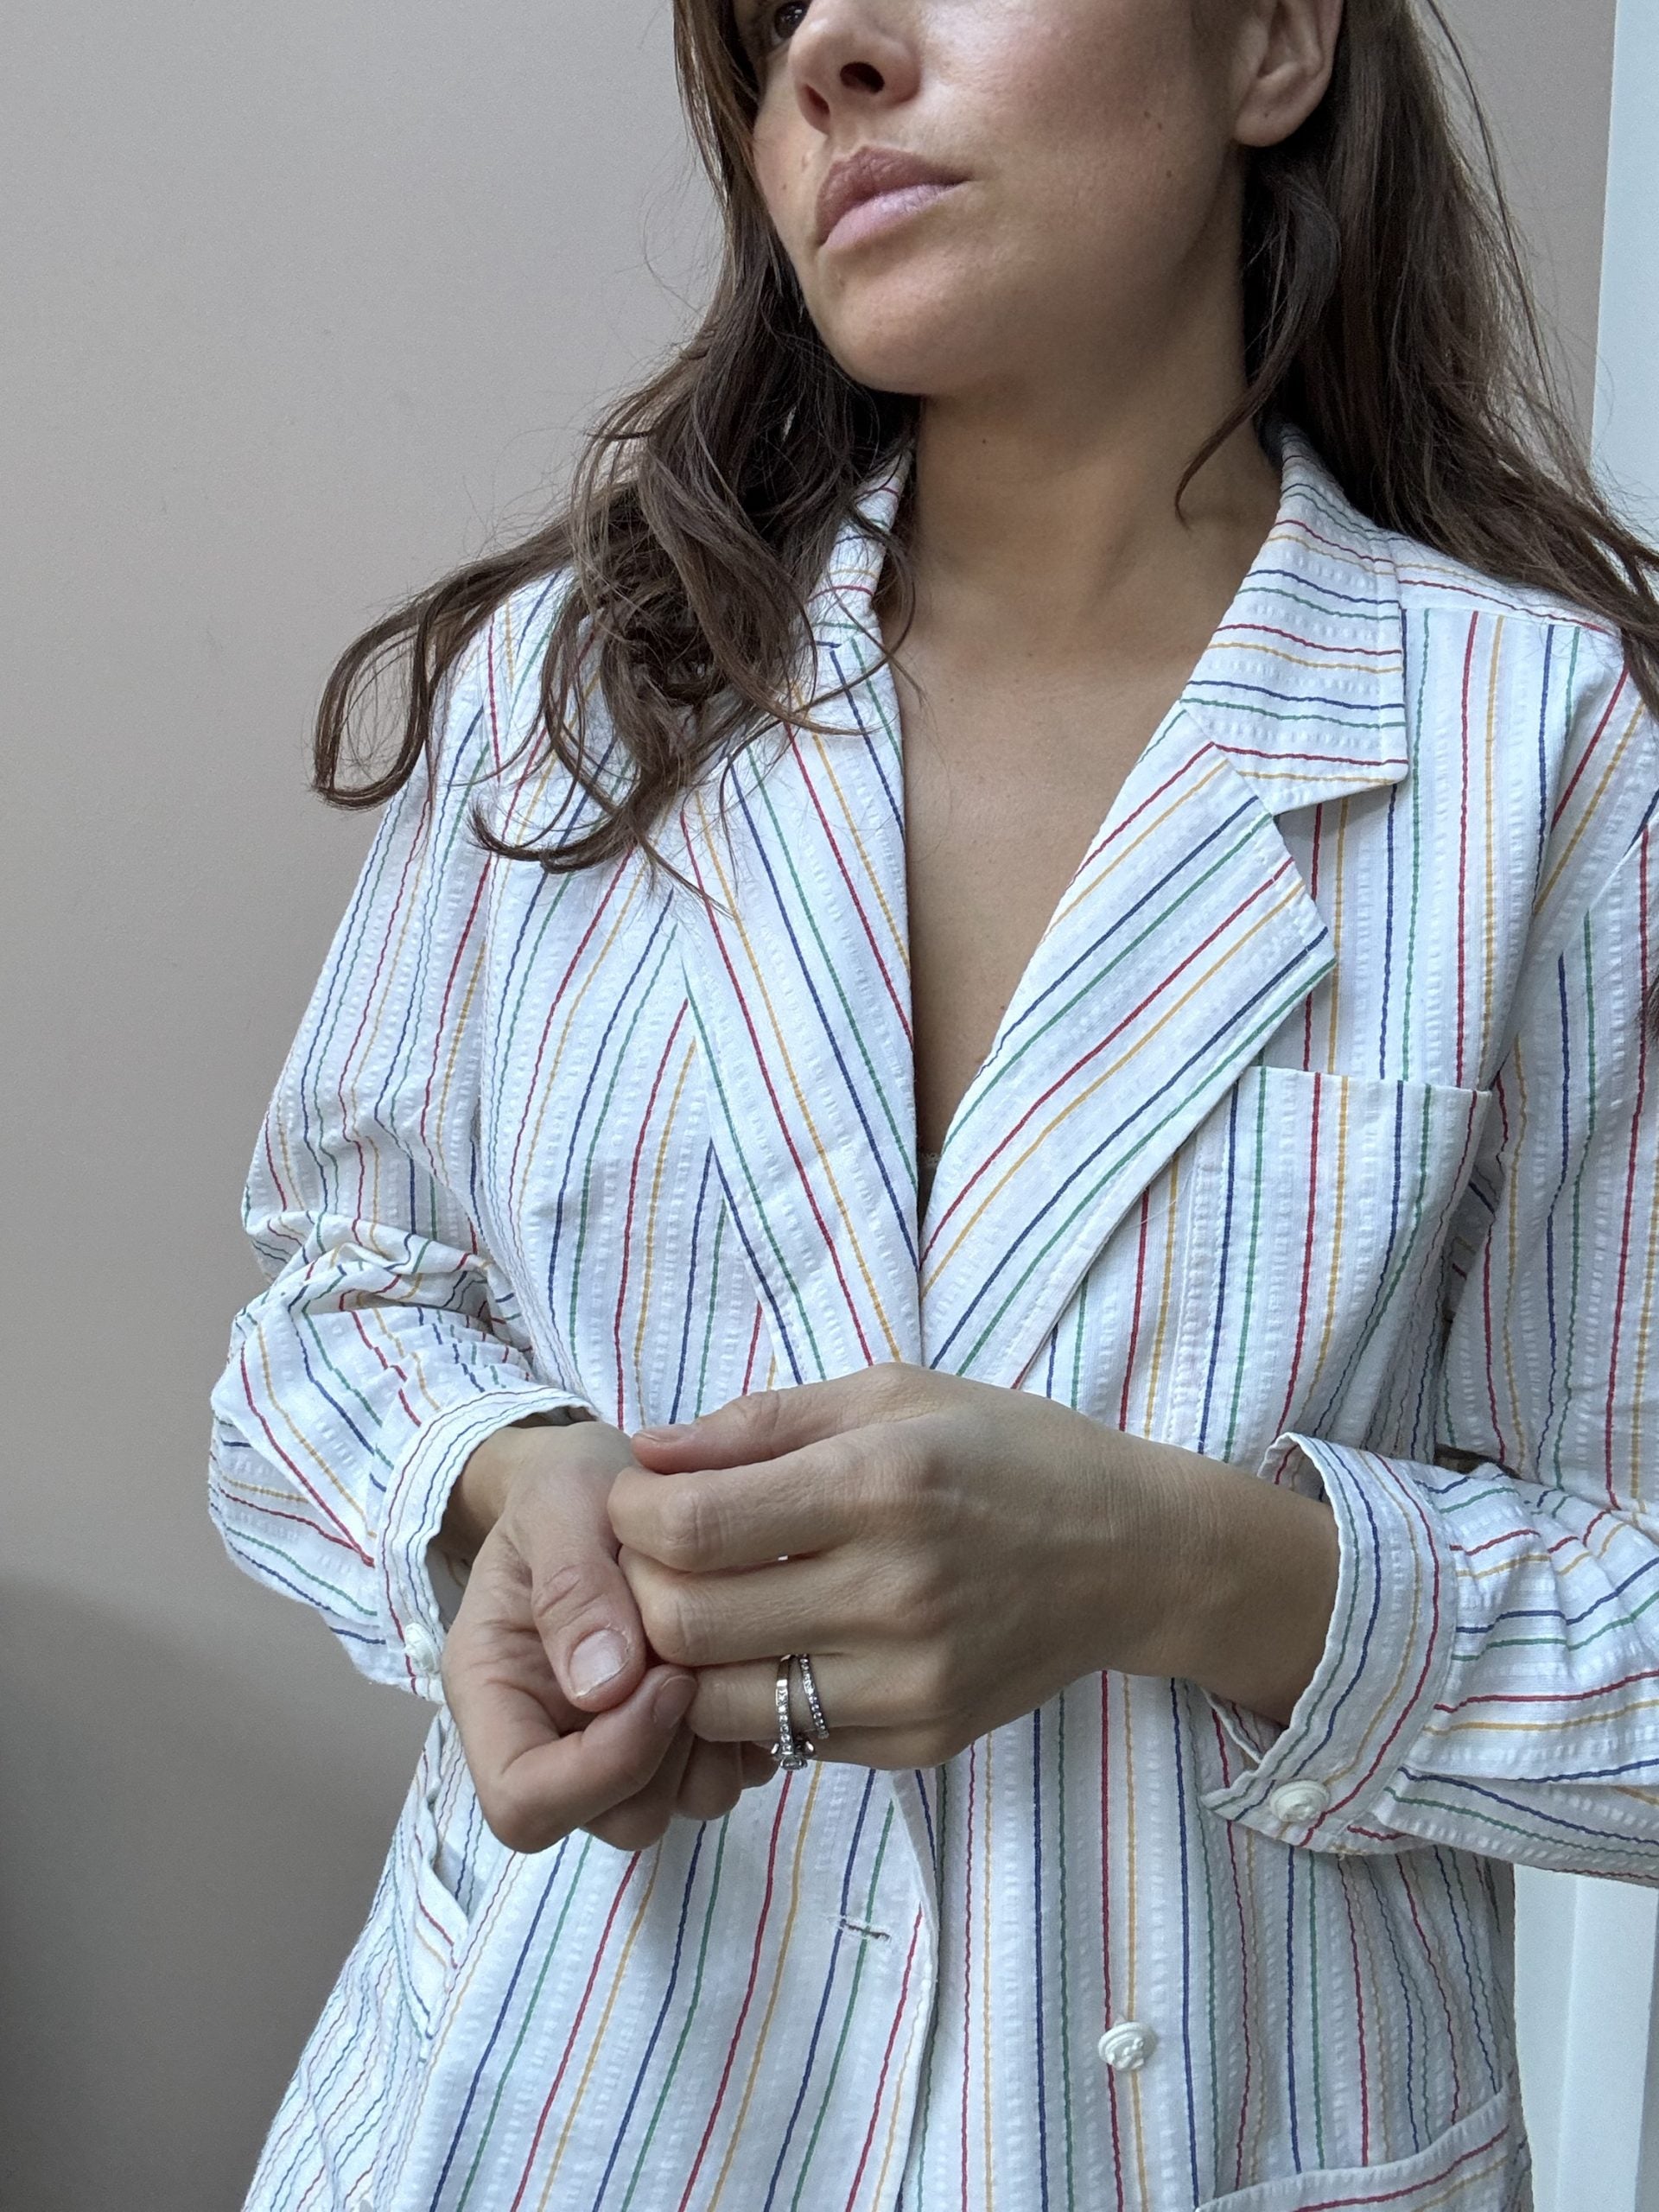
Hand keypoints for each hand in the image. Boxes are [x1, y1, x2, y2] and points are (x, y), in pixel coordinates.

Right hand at [438, 1421, 777, 1852]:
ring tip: (718, 1653)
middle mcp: (549, 1740)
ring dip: (713, 1745)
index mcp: (494, 1697)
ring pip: (677, 1807)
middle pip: (615, 1819)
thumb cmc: (566, 1489)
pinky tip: (742, 1659)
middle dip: (670, 1752)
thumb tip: (602, 1687)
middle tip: (697, 1660)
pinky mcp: (674, 1737)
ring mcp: (612, 1746)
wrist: (601, 1479)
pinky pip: (723, 1776)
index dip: (605, 1765)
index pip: (524, 1801)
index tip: (664, 1677)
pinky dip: (743, 1734)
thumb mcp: (559, 1506)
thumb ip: (572, 1587)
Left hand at [610, 1362, 1200, 1769]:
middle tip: (654, 1559)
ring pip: (722, 1701)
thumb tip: (646, 1453)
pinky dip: (751, 1700)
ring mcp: (909, 1681)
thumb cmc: (1005, 1452)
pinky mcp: (920, 1741)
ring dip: (684, 1660)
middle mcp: (895, 1592)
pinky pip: (786, 1738)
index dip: (630, 1515)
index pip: (691, 1528)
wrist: (1134, 1553)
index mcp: (882, 1485)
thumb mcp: (892, 1395)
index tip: (637, 1497)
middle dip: (639, 1589)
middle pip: (687, 1623)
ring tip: (703, 1609)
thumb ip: (761, 1423)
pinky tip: (770, 1648)